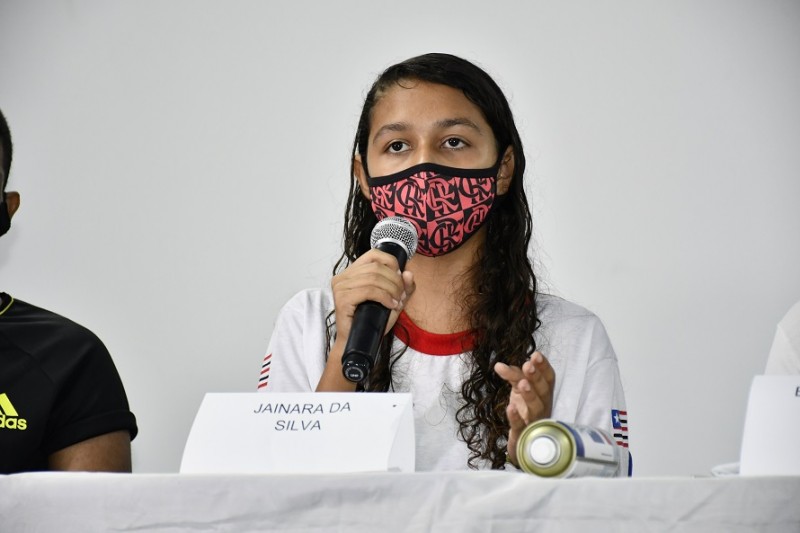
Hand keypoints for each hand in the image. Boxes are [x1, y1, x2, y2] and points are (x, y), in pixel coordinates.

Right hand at [317, 249, 415, 391]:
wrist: (358, 343)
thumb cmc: (371, 322)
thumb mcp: (393, 302)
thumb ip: (403, 288)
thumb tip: (409, 274)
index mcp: (352, 272)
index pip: (374, 254)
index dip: (391, 263)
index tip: (400, 278)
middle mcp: (343, 277)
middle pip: (376, 267)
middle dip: (395, 281)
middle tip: (401, 295)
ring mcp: (340, 287)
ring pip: (373, 278)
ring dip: (391, 289)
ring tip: (396, 302)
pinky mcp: (342, 299)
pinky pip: (369, 290)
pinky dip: (384, 297)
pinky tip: (390, 305)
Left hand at [494, 351, 554, 466]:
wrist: (521, 439)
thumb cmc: (523, 409)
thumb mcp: (519, 389)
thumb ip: (513, 375)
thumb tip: (500, 365)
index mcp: (543, 393)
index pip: (548, 378)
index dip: (544, 367)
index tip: (535, 355)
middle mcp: (543, 406)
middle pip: (543, 391)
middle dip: (536, 377)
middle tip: (528, 365)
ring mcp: (534, 420)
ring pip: (535, 408)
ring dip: (530, 395)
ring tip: (522, 384)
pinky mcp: (523, 433)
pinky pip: (520, 425)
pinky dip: (515, 417)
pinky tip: (510, 408)